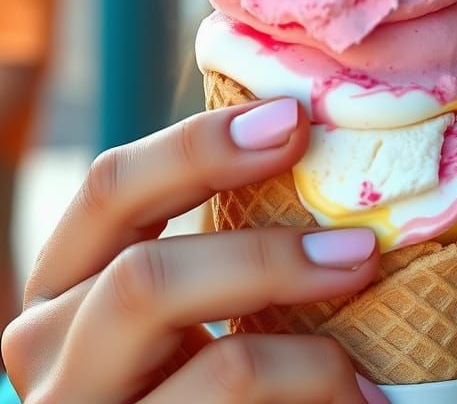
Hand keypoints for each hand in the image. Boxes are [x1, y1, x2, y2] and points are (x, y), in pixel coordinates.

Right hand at [1, 98, 389, 402]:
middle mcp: (50, 355)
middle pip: (141, 277)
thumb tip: (319, 152)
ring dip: (303, 340)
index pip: (109, 189)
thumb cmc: (209, 385)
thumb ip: (225, 251)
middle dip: (265, 255)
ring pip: (200, 357)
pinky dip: (309, 386)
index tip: (293, 119)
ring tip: (367, 337)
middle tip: (363, 247)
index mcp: (68, 287)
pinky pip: (228, 395)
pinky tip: (360, 395)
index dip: (198, 144)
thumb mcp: (195, 309)